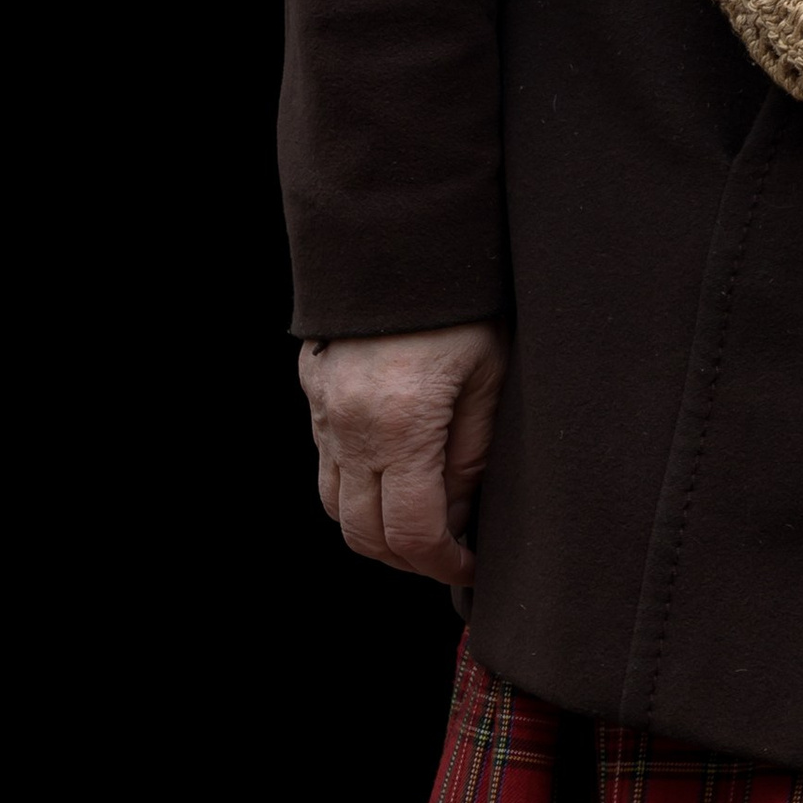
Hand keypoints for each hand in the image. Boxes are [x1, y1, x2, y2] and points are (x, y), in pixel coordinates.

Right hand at [300, 319, 508, 585]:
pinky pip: (324, 461)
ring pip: (334, 504)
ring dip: (372, 527)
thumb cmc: (462, 300)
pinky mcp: (313, 389)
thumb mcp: (490, 377)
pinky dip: (353, 486)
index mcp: (400, 427)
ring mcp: (323, 410)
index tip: (470, 567)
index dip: (443, 564)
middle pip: (362, 534)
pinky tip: (391, 473)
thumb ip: (472, 455)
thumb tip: (458, 515)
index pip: (412, 533)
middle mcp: (350, 428)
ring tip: (420, 519)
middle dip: (406, 558)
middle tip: (447, 552)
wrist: (403, 234)